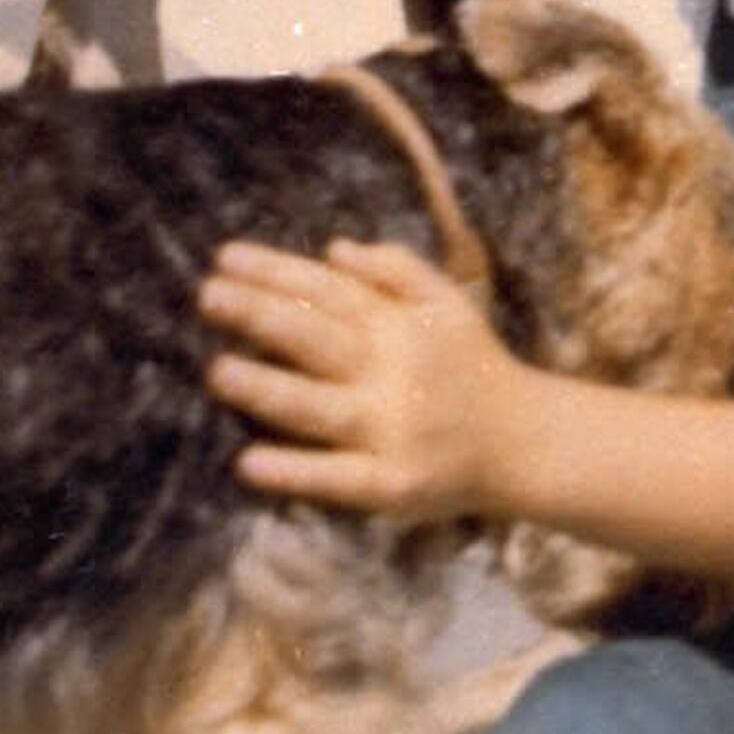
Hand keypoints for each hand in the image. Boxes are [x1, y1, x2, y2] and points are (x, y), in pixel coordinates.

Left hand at [201, 235, 519, 522]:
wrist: (526, 442)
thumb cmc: (473, 368)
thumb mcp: (451, 305)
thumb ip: (400, 270)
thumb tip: (334, 248)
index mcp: (402, 328)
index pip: (333, 291)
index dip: (279, 272)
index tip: (225, 258)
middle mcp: (394, 375)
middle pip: (319, 340)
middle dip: (262, 316)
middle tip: (207, 295)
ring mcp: (390, 432)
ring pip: (319, 408)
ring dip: (268, 389)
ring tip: (217, 371)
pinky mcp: (392, 485)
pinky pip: (339, 479)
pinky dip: (297, 471)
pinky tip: (250, 463)